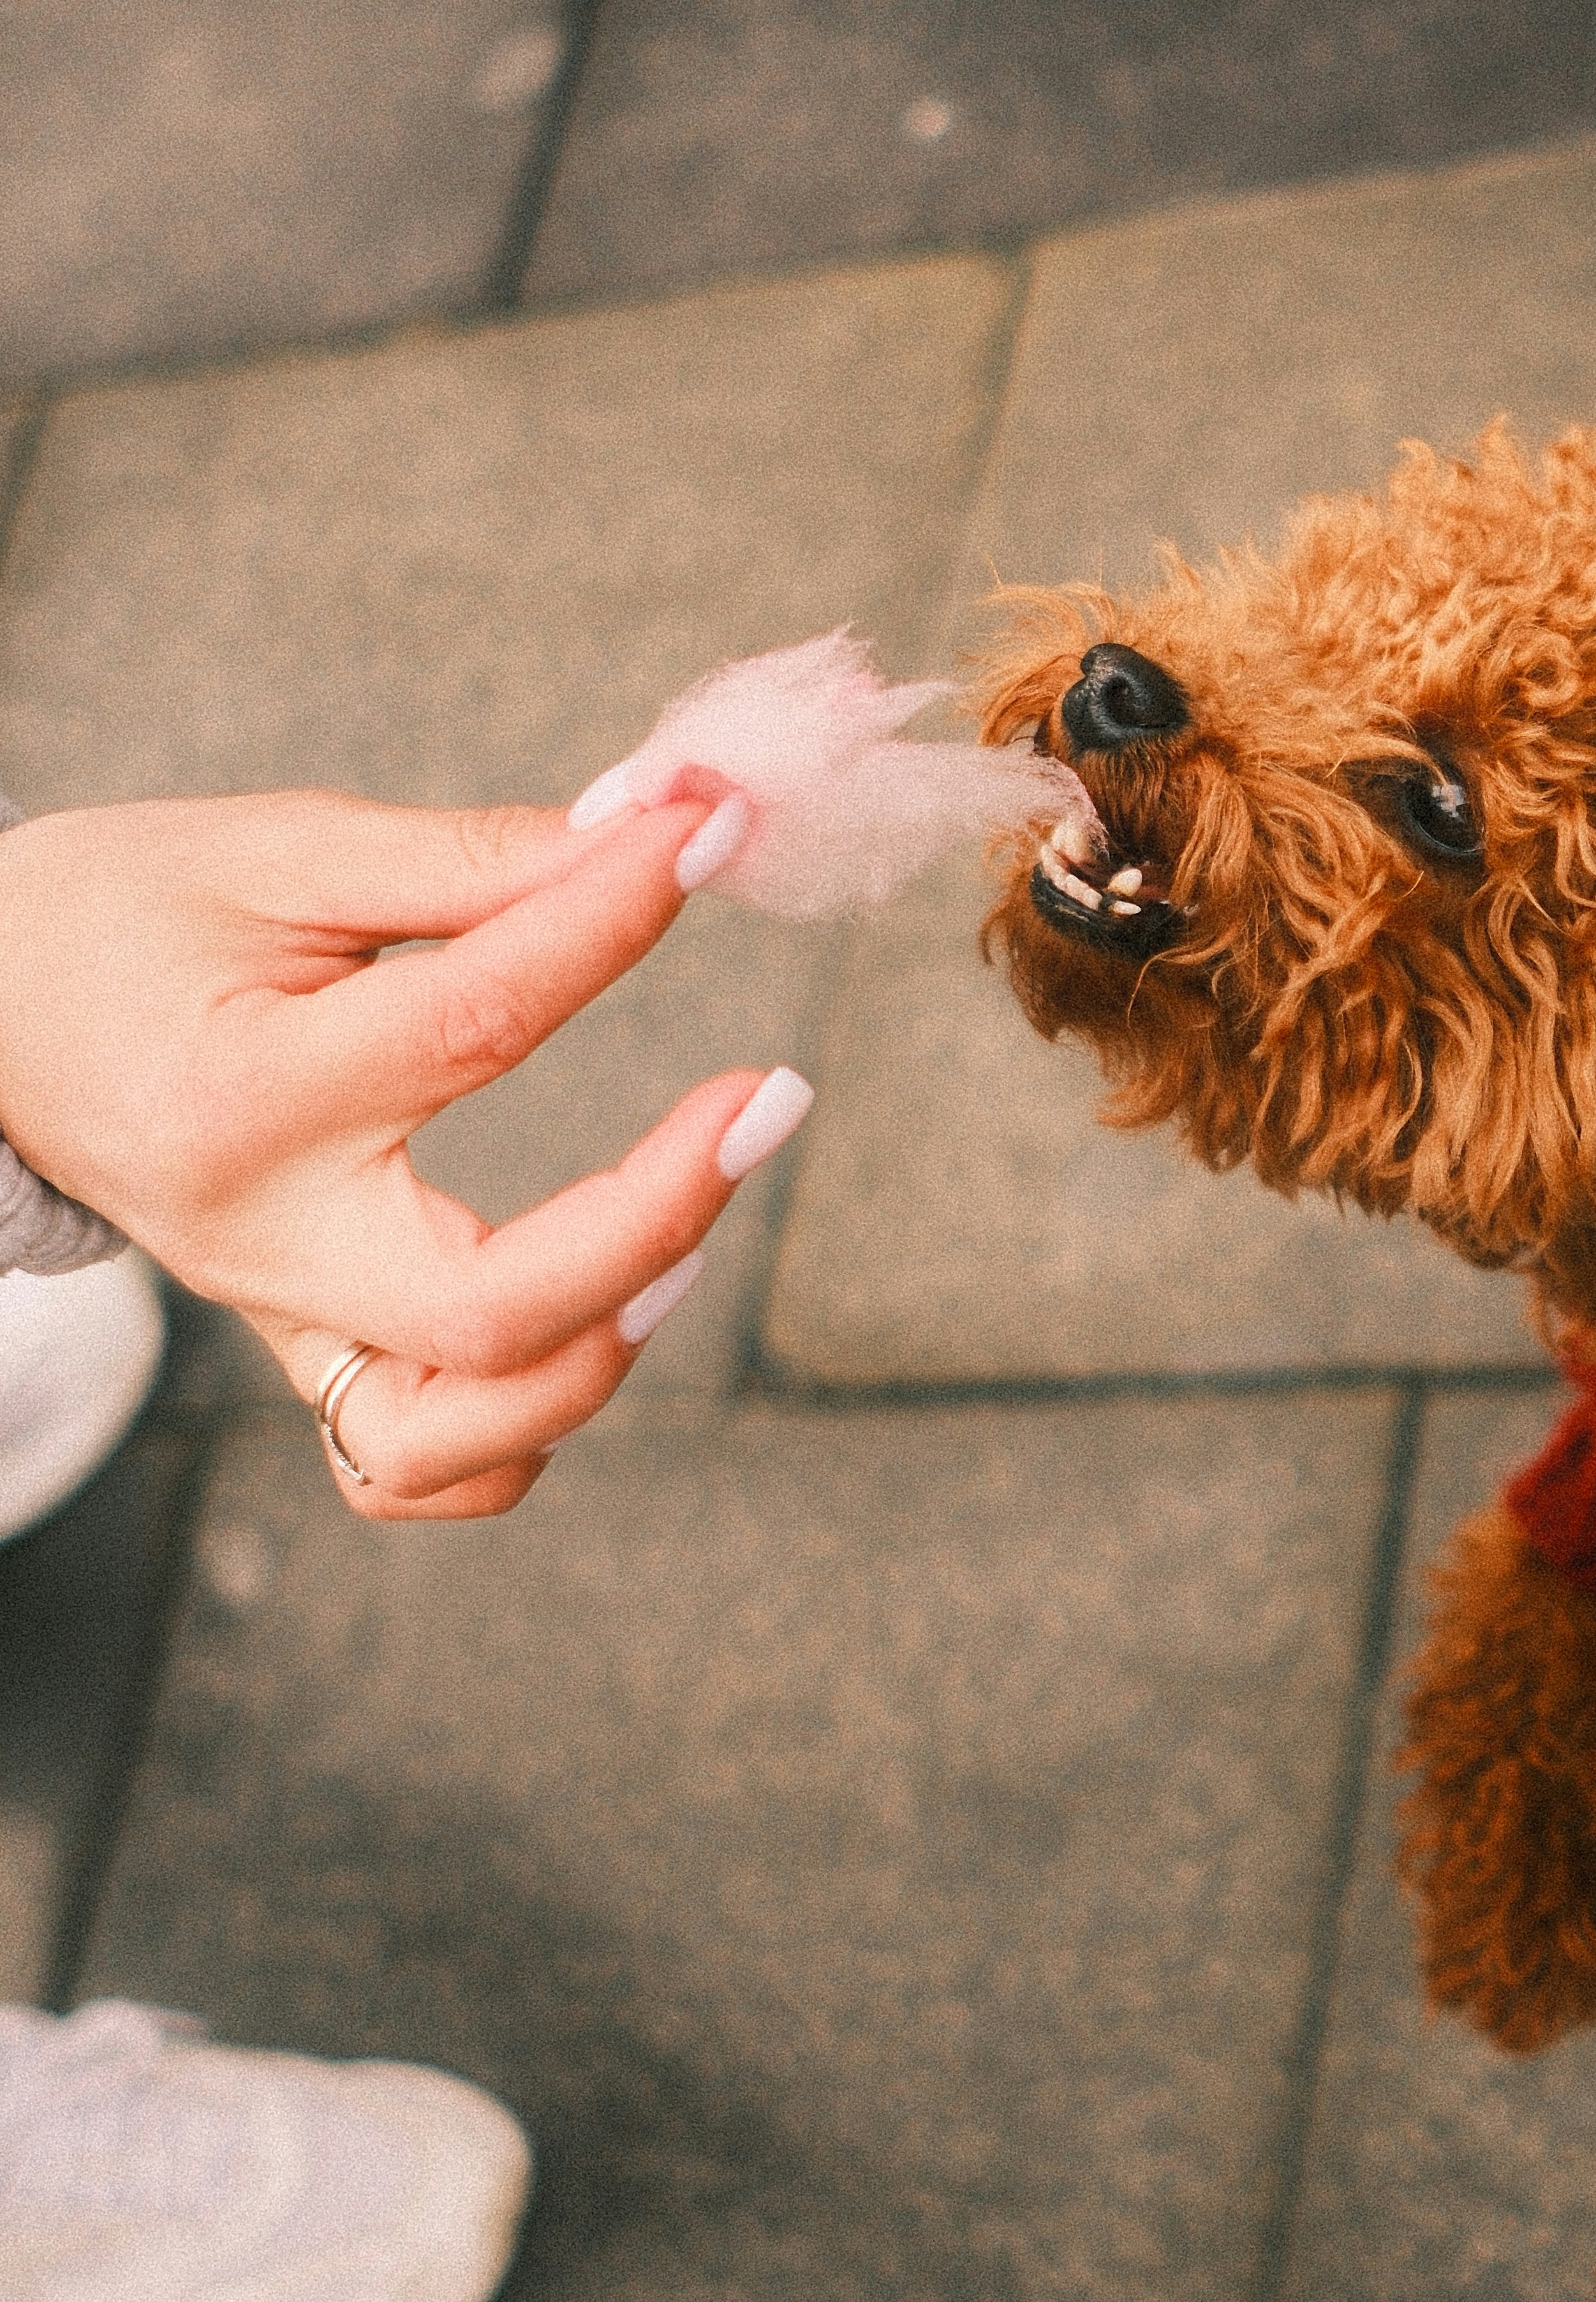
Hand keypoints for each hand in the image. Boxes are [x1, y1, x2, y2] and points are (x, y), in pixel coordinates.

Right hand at [0, 786, 810, 1521]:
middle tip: (767, 1101)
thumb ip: (470, 857)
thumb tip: (654, 829)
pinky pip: (411, 1472)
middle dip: (658, 1219)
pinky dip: (514, 1435)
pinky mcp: (299, 1348)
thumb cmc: (122, 920)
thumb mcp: (275, 851)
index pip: (473, 1024)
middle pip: (490, 1311)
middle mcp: (262, 1238)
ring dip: (600, 1355)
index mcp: (244, 1093)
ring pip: (460, 1439)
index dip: (610, 919)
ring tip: (684, 1234)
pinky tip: (589, 1327)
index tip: (702, 837)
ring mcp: (279, 1316)